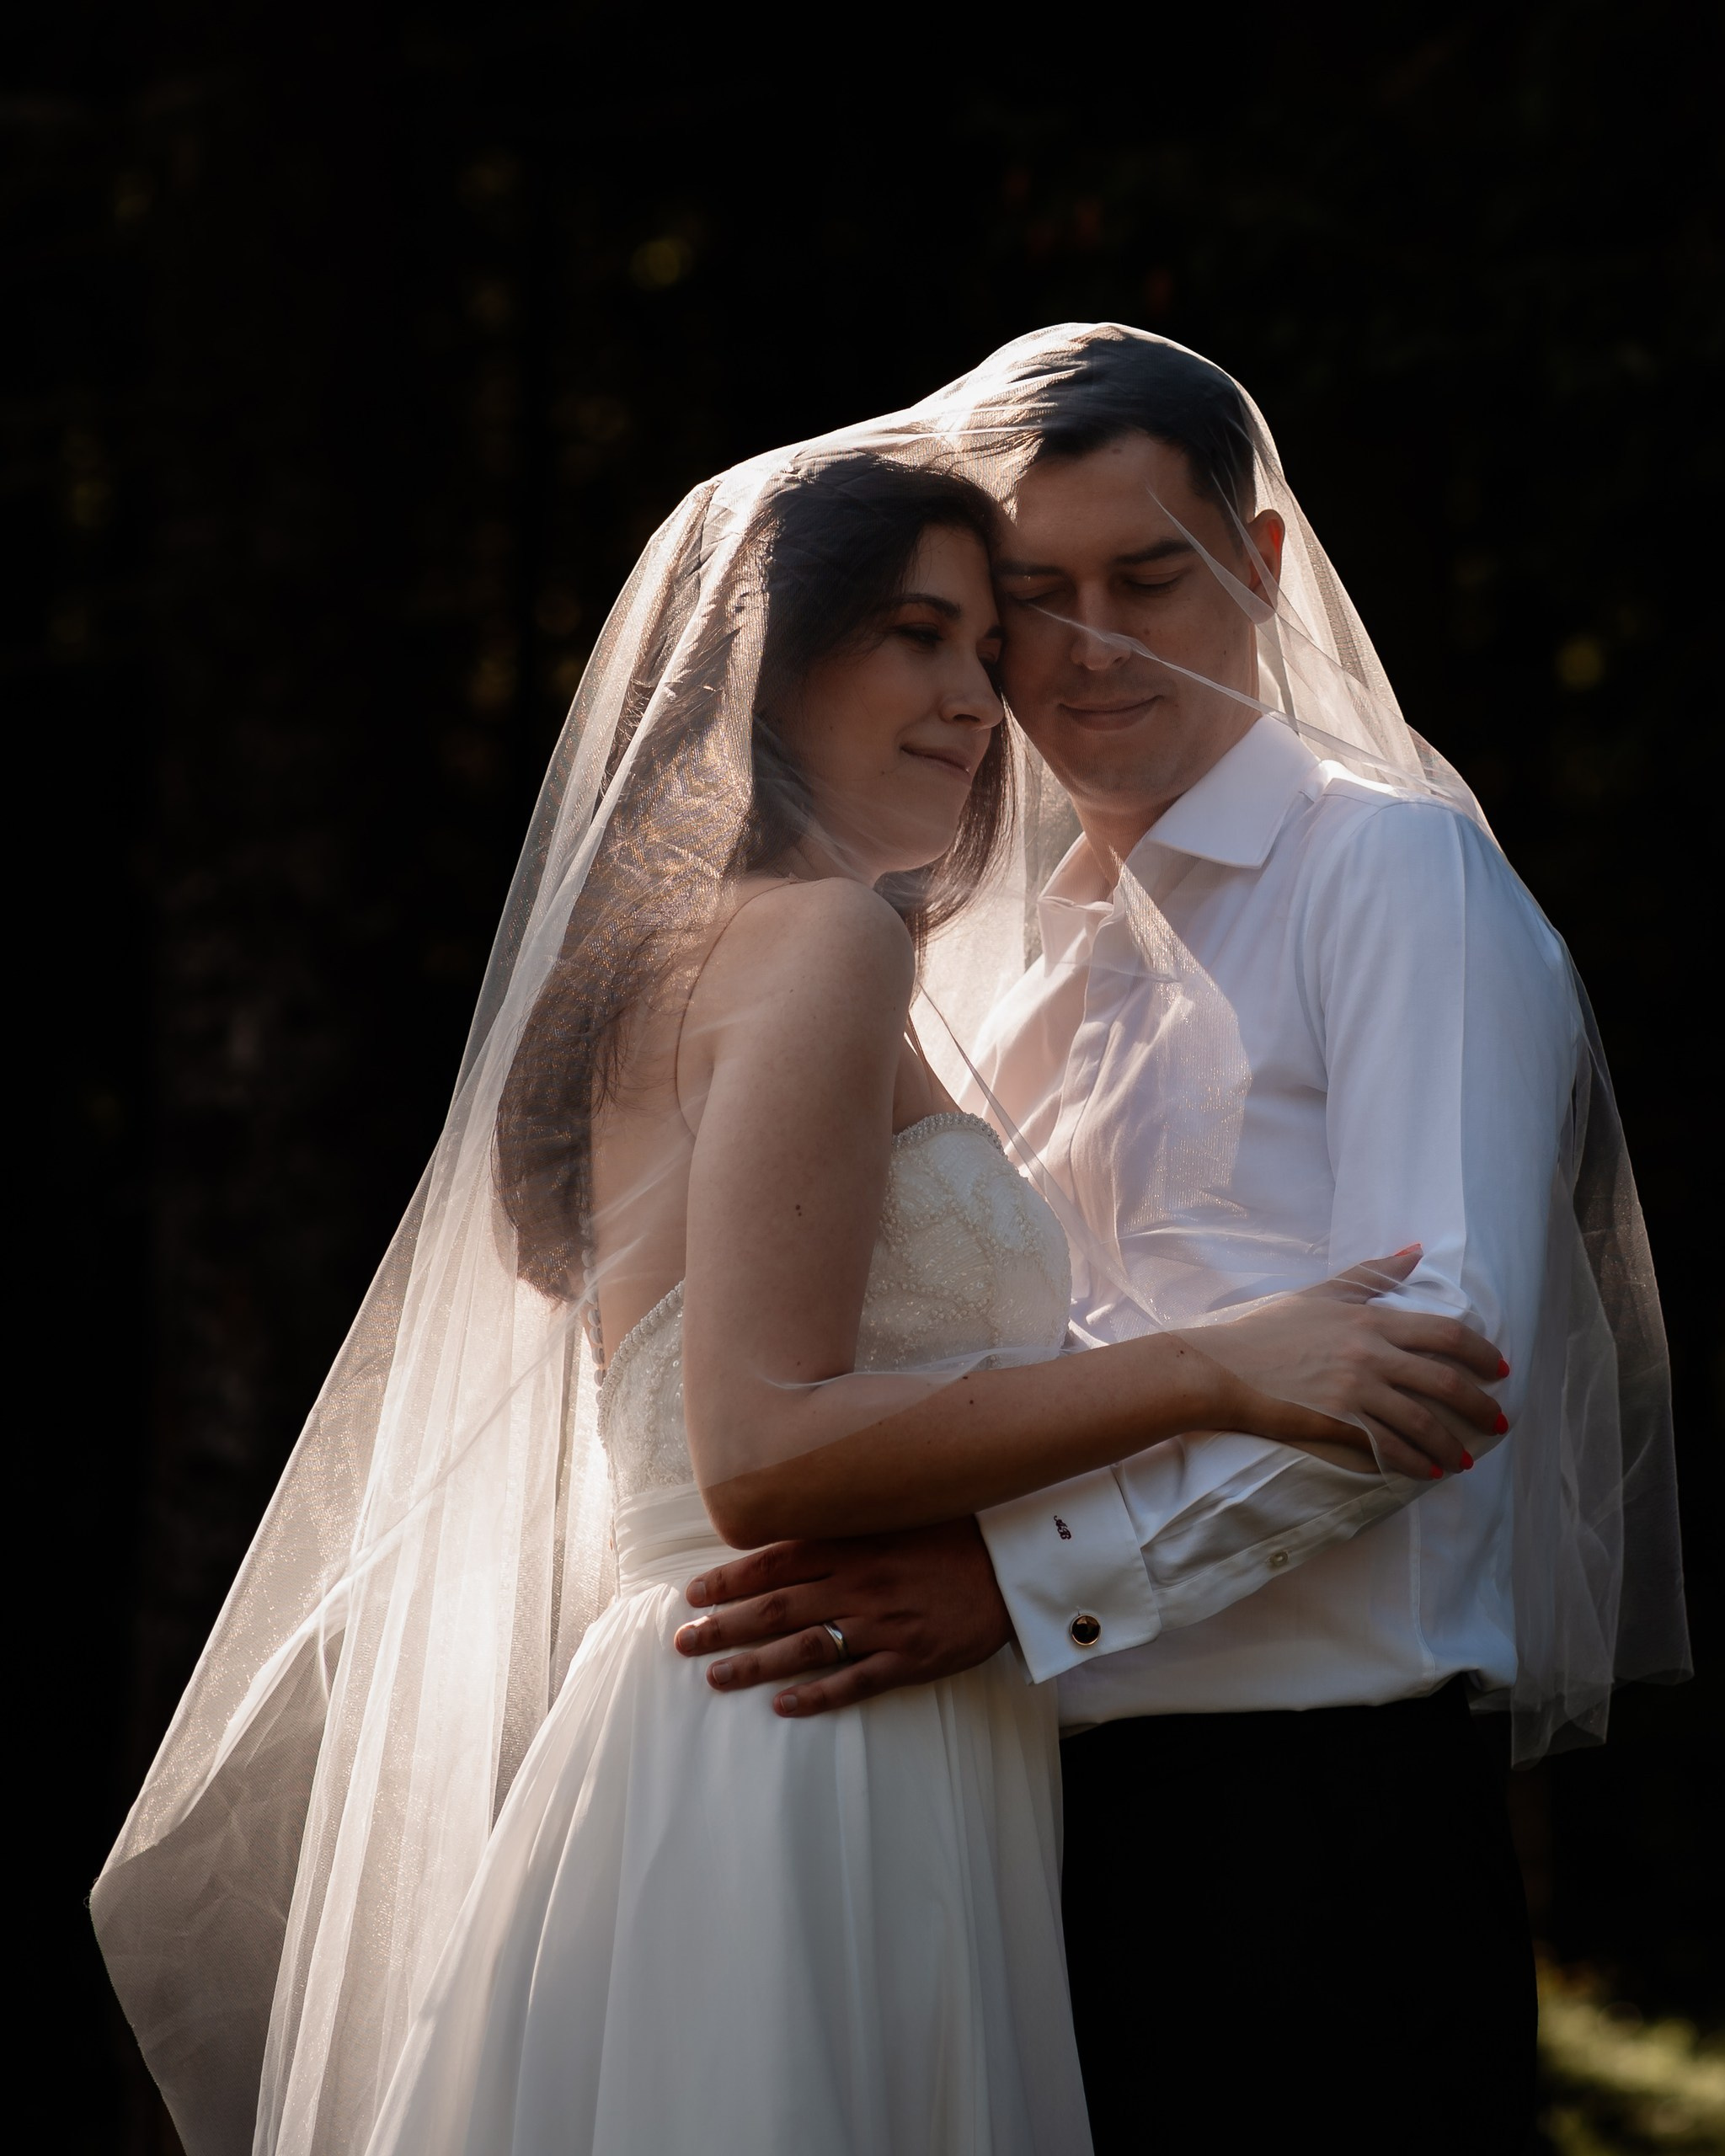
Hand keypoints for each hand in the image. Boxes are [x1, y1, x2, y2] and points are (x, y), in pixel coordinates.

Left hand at [673, 1516, 1010, 1717]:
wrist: (1013, 1564)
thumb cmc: (949, 1535)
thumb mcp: (891, 1517)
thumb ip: (841, 1530)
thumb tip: (784, 1538)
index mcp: (853, 1545)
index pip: (775, 1562)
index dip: (729, 1580)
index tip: (692, 1594)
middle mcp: (860, 1585)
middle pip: (777, 1608)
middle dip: (725, 1626)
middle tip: (683, 1643)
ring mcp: (884, 1625)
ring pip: (806, 1648)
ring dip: (755, 1664)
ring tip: (715, 1677)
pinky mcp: (910, 1660)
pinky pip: (855, 1682)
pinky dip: (817, 1696)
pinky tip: (782, 1706)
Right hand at [1192, 1248, 1509, 1480]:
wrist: (1222, 1367)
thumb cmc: (1268, 1329)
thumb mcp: (1322, 1293)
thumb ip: (1372, 1273)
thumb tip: (1417, 1250)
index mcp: (1370, 1320)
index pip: (1445, 1334)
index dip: (1481, 1354)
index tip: (1500, 1371)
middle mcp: (1370, 1353)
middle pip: (1445, 1380)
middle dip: (1480, 1406)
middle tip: (1498, 1423)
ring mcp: (1355, 1389)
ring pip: (1423, 1421)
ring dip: (1452, 1444)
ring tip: (1467, 1458)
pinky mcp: (1338, 1421)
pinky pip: (1389, 1447)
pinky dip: (1415, 1462)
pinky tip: (1428, 1472)